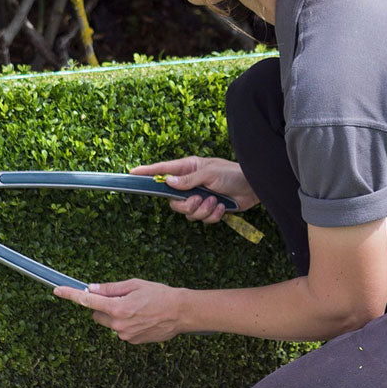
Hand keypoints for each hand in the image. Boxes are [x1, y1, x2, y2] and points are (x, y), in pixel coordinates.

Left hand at [53, 279, 185, 343]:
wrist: (181, 313)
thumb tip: (92, 288)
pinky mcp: (132, 341)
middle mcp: (118, 324)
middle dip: (102, 307)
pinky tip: (142, 317)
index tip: (57, 290)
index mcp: (117, 308)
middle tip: (120, 299)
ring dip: (116, 316)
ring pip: (110, 323)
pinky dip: (126, 323)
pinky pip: (121, 330)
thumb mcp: (135, 285)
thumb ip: (111, 288)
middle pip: (97, 315)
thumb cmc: (160, 295)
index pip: (87, 301)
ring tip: (137, 308)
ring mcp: (125, 335)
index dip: (70, 295)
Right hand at [130, 156, 258, 224]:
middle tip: (200, 200)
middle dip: (187, 205)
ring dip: (203, 210)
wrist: (253, 187)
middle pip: (174, 201)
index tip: (132, 173)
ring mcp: (199, 197)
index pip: (163, 170)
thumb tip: (167, 181)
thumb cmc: (232, 173)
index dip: (147, 172)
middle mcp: (190, 183)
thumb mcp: (209, 173)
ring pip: (188, 213)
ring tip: (215, 201)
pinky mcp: (209, 209)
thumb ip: (188, 179)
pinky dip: (213, 215)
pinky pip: (202, 219)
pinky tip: (222, 207)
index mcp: (188, 168)